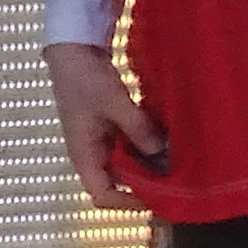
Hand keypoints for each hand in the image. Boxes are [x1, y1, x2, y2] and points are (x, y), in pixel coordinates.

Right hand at [43, 41, 165, 213]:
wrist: (71, 45)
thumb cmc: (84, 77)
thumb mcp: (113, 102)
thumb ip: (138, 129)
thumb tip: (161, 153)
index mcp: (84, 155)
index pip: (102, 195)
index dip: (127, 202)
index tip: (157, 196)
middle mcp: (91, 152)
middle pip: (118, 180)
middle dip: (144, 180)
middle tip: (176, 176)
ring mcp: (100, 137)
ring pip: (126, 160)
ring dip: (147, 160)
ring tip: (176, 157)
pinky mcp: (108, 123)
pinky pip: (128, 141)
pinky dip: (145, 142)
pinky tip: (166, 136)